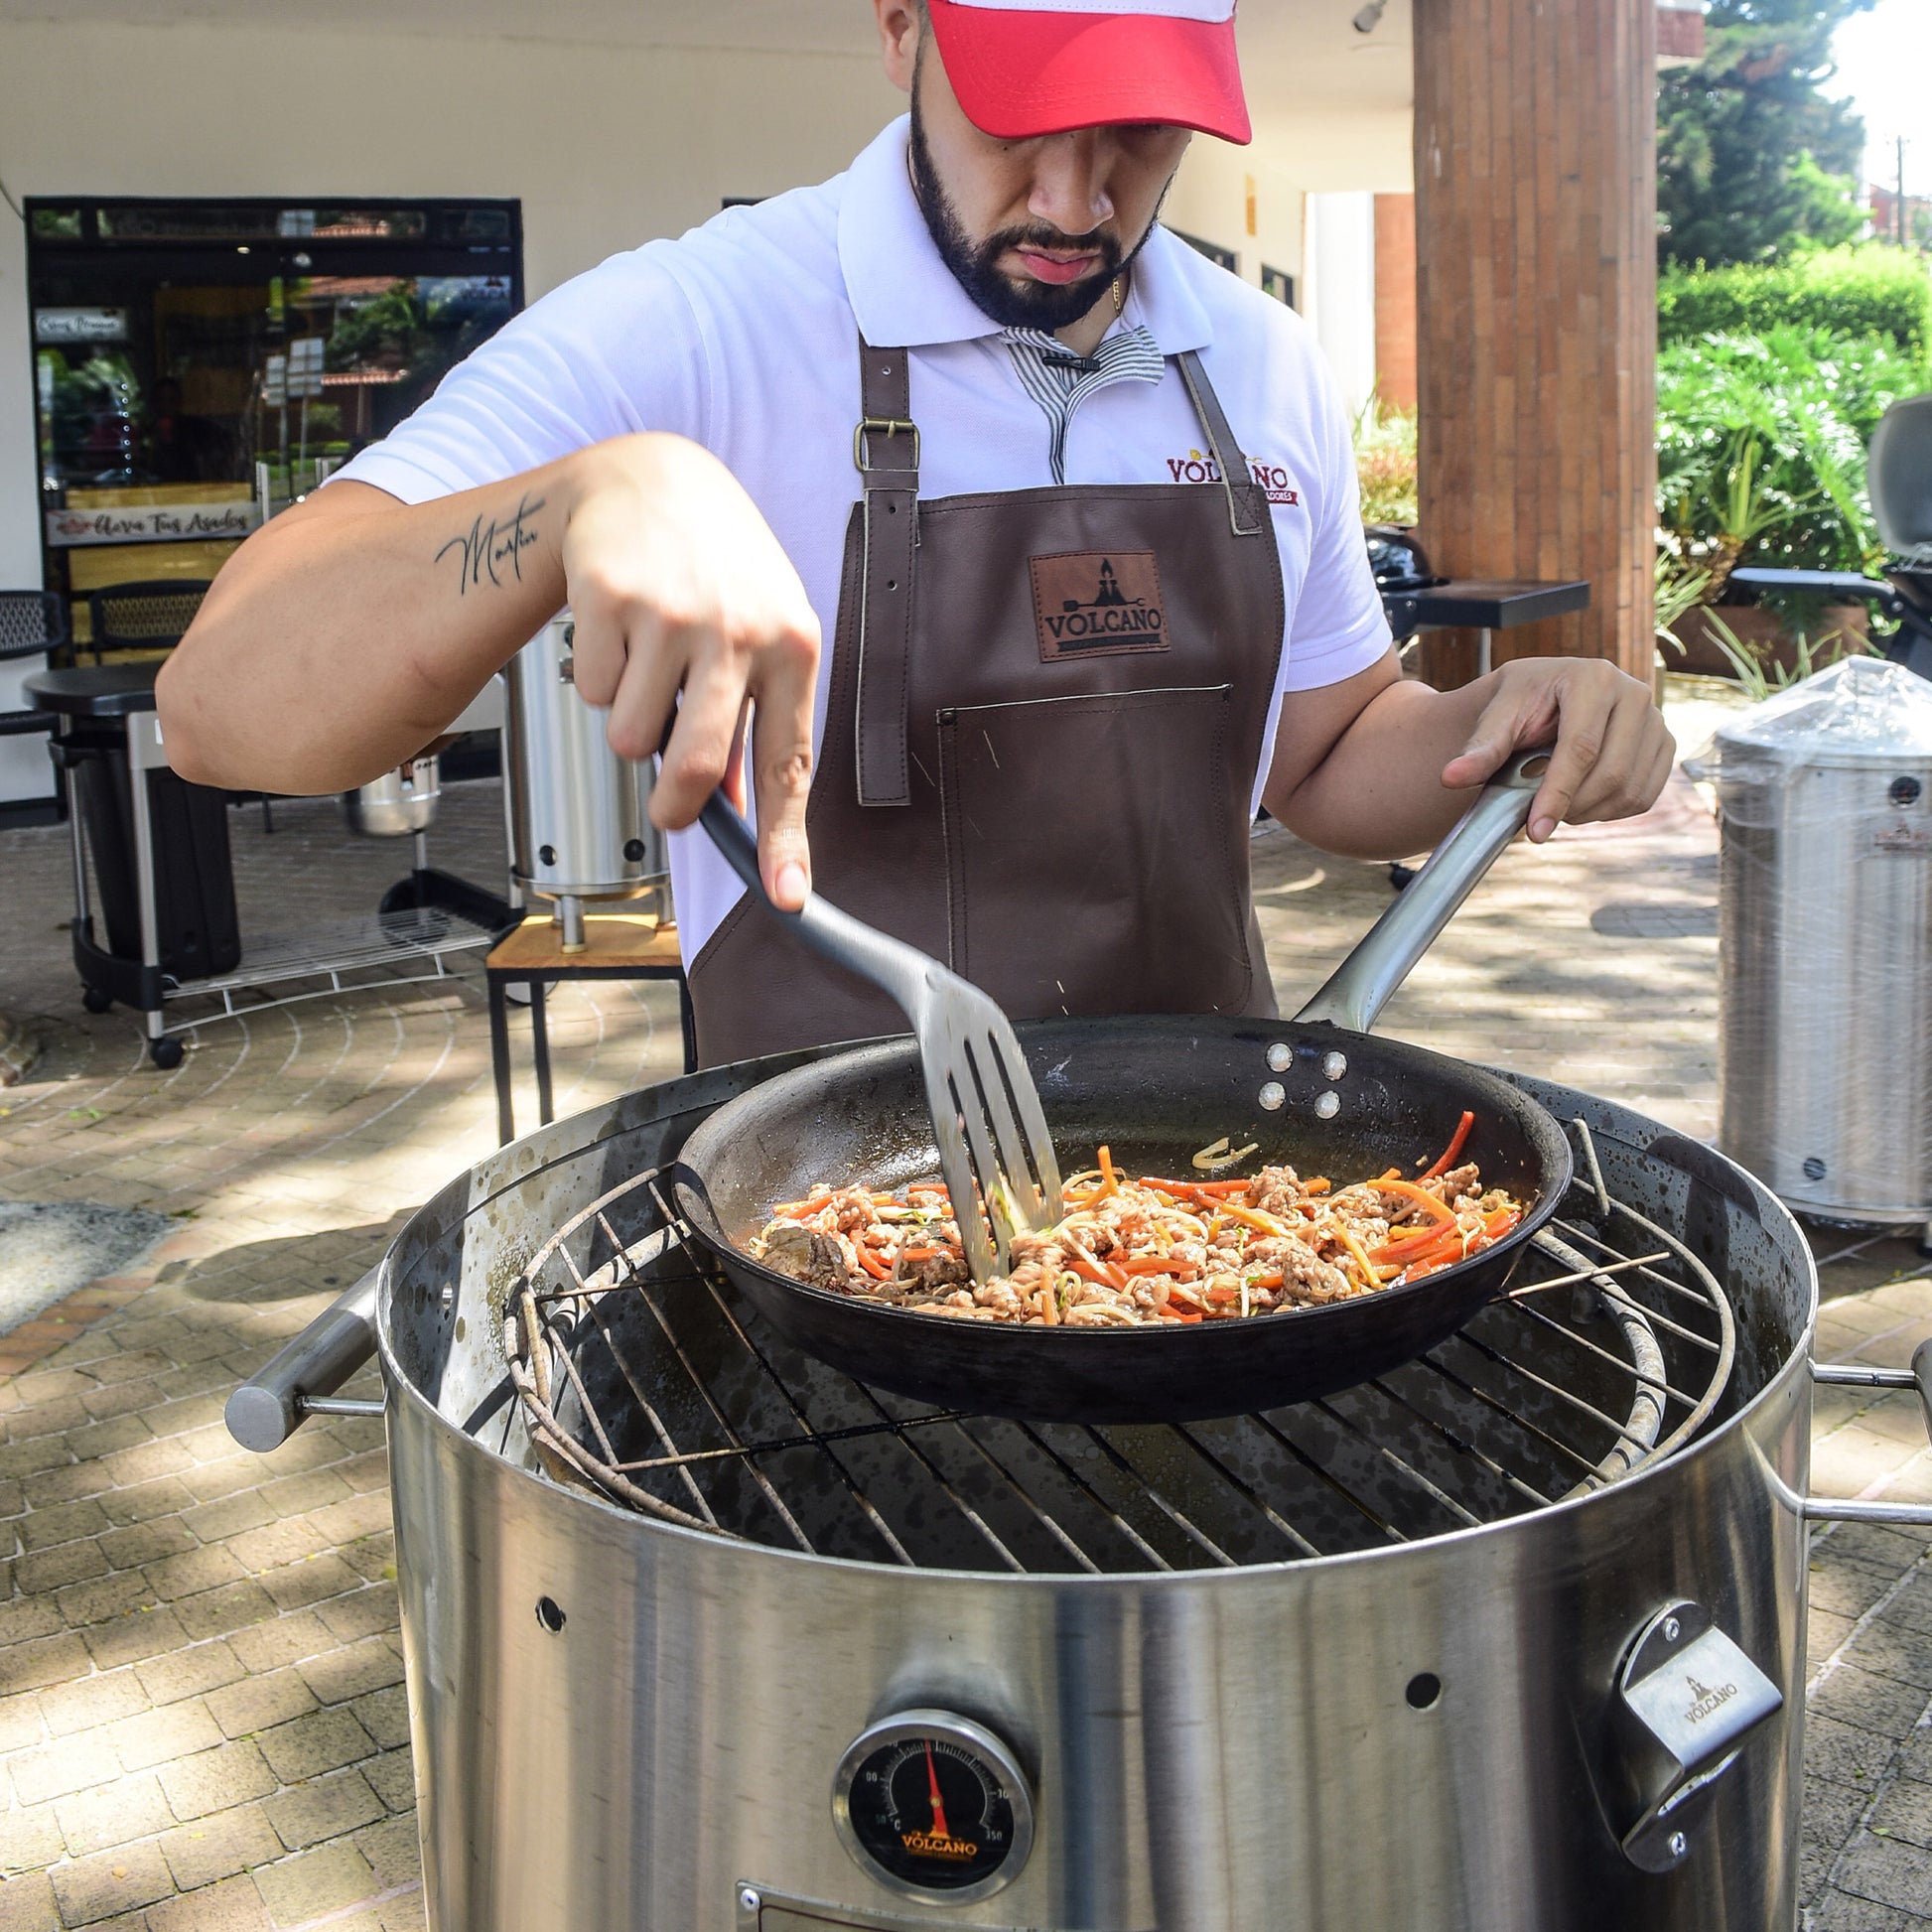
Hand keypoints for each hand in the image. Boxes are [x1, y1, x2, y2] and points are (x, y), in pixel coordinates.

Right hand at [560, 432, 821, 906]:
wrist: (654, 478)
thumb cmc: (719, 567)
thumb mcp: (762, 634)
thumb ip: (756, 722)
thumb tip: (740, 814)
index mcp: (792, 646)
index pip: (790, 764)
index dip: (784, 839)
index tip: (784, 895)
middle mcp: (739, 628)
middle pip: (697, 767)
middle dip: (676, 806)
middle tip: (669, 807)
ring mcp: (673, 611)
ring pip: (633, 737)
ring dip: (632, 728)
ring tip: (649, 673)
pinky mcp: (611, 596)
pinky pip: (594, 692)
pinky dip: (599, 679)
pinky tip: (620, 634)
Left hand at [1441, 658, 1675, 842]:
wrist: (1550, 692)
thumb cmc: (1522, 701)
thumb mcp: (1498, 714)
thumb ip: (1480, 747)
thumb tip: (1451, 777)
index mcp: (1593, 678)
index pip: (1580, 748)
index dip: (1557, 794)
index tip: (1535, 831)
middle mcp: (1634, 693)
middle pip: (1611, 773)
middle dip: (1572, 807)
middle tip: (1540, 817)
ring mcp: (1656, 719)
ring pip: (1630, 789)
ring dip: (1590, 812)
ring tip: (1558, 804)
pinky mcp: (1665, 743)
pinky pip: (1645, 795)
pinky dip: (1612, 812)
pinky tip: (1584, 802)